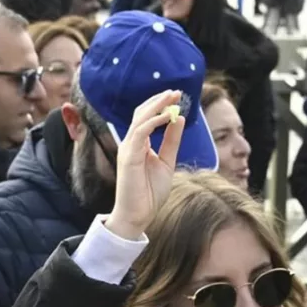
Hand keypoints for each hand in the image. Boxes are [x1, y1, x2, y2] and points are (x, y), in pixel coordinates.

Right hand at [103, 90, 183, 240]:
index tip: (177, 97)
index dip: (160, 105)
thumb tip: (179, 119)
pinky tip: (167, 116)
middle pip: (141, 113)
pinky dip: (154, 122)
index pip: (146, 117)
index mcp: (138, 144)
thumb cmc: (149, 193)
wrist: (138, 215)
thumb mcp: (167, 162)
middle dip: (159, 100)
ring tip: (173, 97)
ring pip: (140, 118)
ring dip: (157, 106)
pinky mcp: (129, 156)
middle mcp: (131, 143)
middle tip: (177, 91)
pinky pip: (141, 132)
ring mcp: (128, 148)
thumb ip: (171, 141)